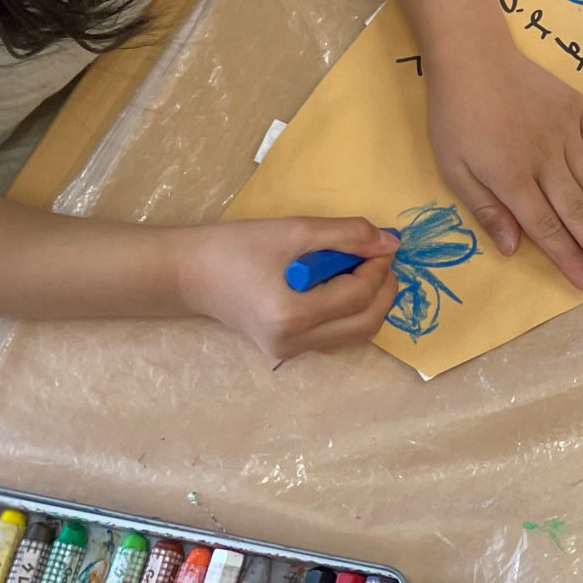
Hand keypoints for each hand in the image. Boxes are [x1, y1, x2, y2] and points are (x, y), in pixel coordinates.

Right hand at [176, 217, 399, 358]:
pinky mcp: (286, 351)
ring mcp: (289, 352)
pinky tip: (340, 284)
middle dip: (383, 289)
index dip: (378, 267)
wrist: (190, 274)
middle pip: (365, 323)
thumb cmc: (236, 247)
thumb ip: (347, 235)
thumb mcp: (294, 230)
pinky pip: (335, 335)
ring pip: (354, 333)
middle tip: (381, 258)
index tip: (383, 243)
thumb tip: (392, 243)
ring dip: (370, 301)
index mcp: (291, 316)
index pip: (357, 296)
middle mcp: (293, 343)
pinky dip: (349, 311)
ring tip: (362, 268)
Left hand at [427, 44, 582, 290]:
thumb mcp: (452, 167)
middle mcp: (545, 159)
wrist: (473, 56)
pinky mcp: (579, 109)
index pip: (546, 227)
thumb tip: (514, 247)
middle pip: (577, 212)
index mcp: (511, 176)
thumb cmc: (455, 115)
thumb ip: (485, 208)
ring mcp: (566, 133)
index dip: (569, 257)